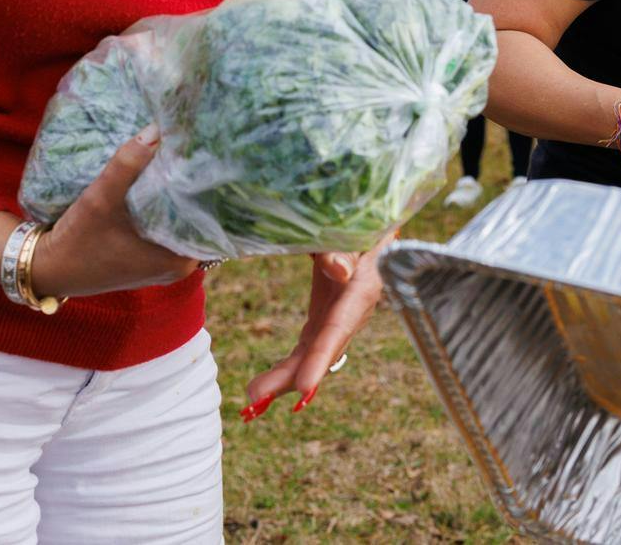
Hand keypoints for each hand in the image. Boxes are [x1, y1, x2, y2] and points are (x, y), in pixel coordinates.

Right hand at [28, 127, 200, 297]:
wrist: (49, 269)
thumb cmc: (77, 241)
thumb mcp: (101, 199)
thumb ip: (127, 165)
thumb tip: (156, 129)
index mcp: (180, 259)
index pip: (215, 220)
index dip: (217, 189)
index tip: (221, 158)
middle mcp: (180, 265)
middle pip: (203, 218)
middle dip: (201, 187)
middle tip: (207, 149)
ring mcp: (166, 262)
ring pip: (186, 221)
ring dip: (183, 194)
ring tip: (191, 157)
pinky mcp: (151, 257)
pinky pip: (171, 226)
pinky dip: (168, 205)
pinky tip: (168, 178)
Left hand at [240, 242, 386, 421]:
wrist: (369, 227)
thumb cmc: (360, 223)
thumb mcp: (356, 231)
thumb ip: (345, 248)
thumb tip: (337, 271)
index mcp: (362, 288)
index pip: (339, 326)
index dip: (322, 356)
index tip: (304, 385)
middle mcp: (353, 312)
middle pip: (323, 350)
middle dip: (293, 377)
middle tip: (256, 396)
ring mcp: (338, 319)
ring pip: (312, 354)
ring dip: (284, 378)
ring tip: (252, 396)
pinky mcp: (326, 319)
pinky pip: (307, 349)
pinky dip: (288, 369)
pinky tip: (264, 387)